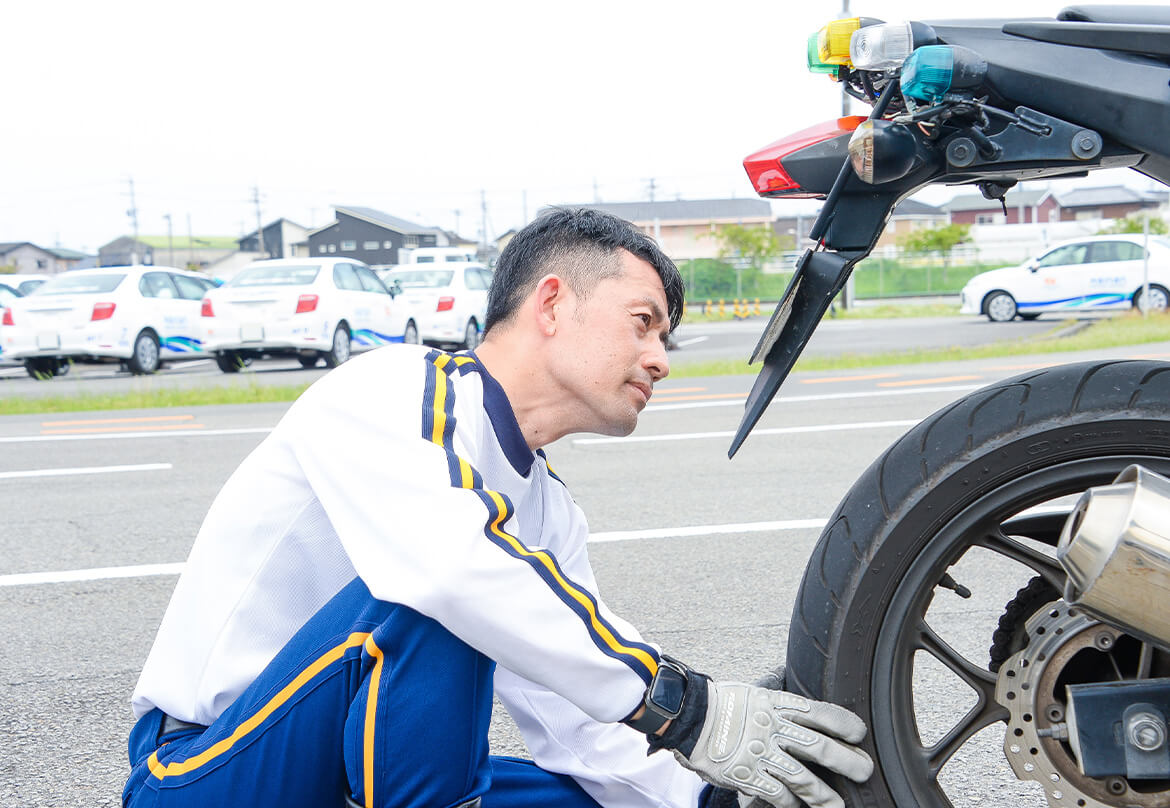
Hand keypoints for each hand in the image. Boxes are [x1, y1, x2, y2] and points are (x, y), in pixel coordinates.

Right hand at [676, 681, 872, 807]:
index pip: (820, 714)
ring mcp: (762, 754)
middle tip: (865, 771)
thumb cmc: (721, 702)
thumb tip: (801, 712)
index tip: (859, 734)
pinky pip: (777, 795)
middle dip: (847, 761)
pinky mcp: (749, 776)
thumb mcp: (755, 693)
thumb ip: (779, 704)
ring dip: (825, 795)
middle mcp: (774, 730)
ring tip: (839, 805)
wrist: (690, 716)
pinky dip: (792, 805)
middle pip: (820, 748)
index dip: (843, 725)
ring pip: (804, 778)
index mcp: (777, 705)